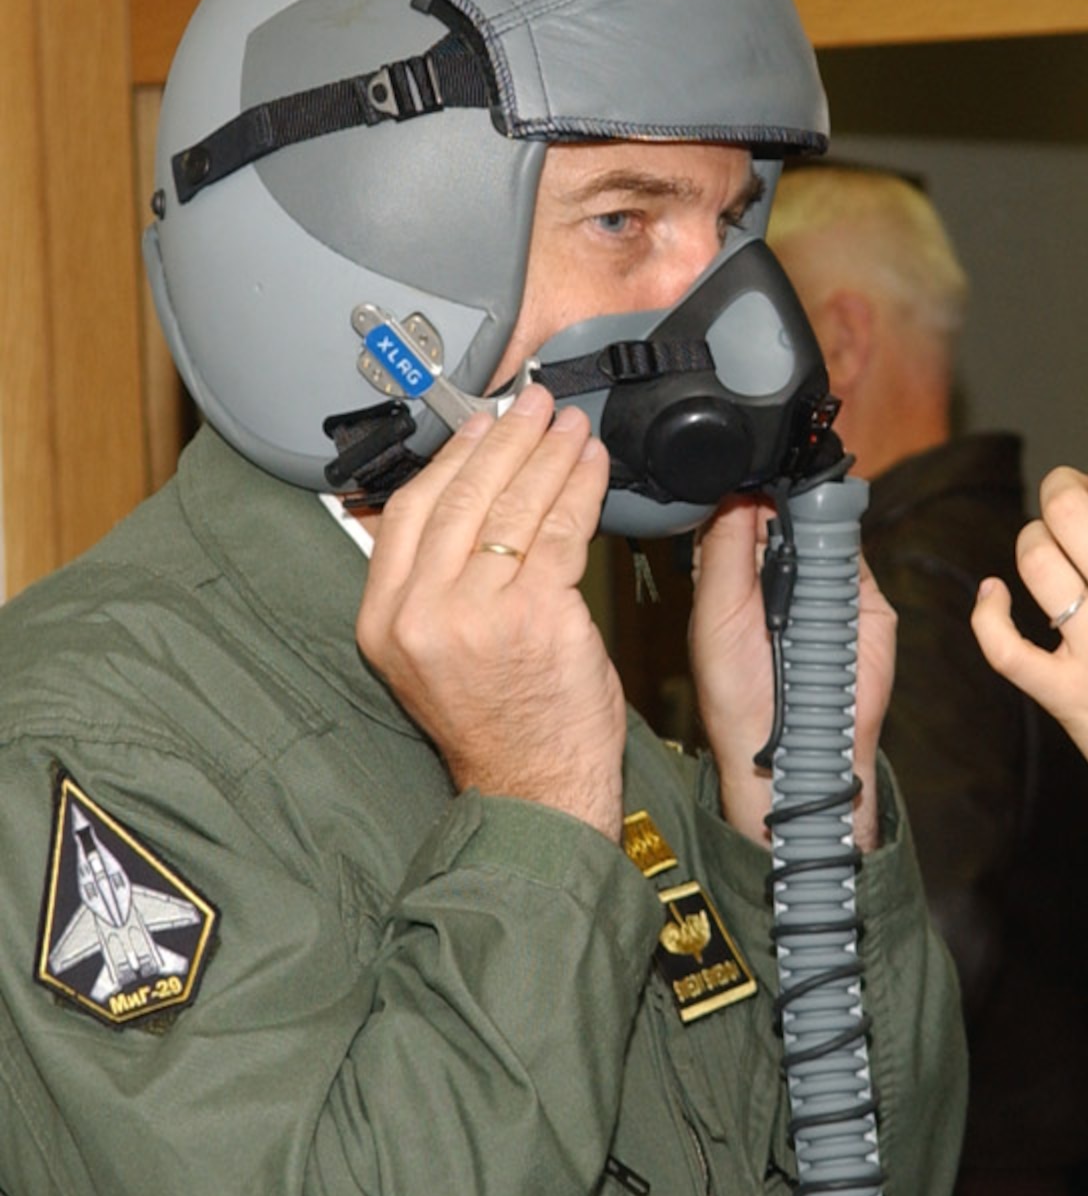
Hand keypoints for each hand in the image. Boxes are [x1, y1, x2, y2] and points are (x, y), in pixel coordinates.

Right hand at [356, 386, 626, 839]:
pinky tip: (594, 467)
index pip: (409, 512)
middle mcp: (422, 614)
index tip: (481, 424)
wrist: (532, 790)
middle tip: (536, 405)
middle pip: (463, 498)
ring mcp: (479, 614)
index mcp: (384, 621)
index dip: (450, 459)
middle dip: (506, 440)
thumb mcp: (433, 655)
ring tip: (572, 427)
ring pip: (516, 508)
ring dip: (549, 456)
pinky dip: (581, 491)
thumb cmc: (498, 724)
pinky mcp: (537, 616)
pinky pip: (561, 533)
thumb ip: (436, 586)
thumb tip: (463, 504)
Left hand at [690, 497, 895, 851]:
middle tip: (782, 466)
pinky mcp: (863, 598)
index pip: (741, 508)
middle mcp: (780, 570)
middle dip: (785, 487)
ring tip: (806, 497)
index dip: (745, 482)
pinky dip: (846, 541)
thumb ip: (722, 553)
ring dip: (817, 508)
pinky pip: (857, 556)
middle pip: (788, 507)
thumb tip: (736, 490)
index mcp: (735, 571)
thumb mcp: (715, 616)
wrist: (794, 748)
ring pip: (827, 523)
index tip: (746, 458)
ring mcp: (824, 582)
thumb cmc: (739, 695)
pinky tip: (831, 534)